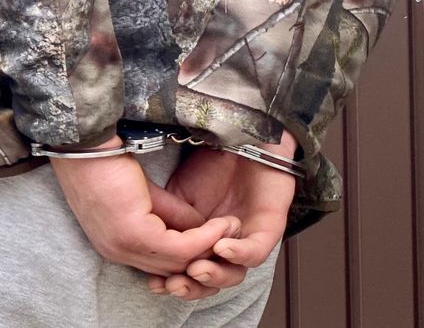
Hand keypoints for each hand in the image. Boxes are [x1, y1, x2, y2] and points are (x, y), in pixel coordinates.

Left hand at [51, 136, 242, 276]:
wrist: (83, 144)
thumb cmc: (104, 163)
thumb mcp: (146, 195)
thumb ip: (171, 215)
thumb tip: (202, 230)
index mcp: (116, 246)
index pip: (162, 265)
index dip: (193, 255)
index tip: (216, 238)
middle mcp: (118, 253)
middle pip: (175, 269)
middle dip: (208, 255)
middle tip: (232, 235)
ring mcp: (124, 246)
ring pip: (182, 261)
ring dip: (212, 246)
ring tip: (230, 228)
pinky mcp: (134, 233)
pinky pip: (182, 247)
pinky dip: (206, 238)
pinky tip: (220, 224)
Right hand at [148, 131, 297, 299]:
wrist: (239, 136)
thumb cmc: (209, 165)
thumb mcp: (177, 193)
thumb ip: (169, 219)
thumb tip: (158, 245)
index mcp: (203, 241)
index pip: (189, 272)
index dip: (172, 281)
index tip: (154, 283)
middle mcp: (226, 246)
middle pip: (211, 281)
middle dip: (192, 286)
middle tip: (174, 283)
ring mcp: (248, 239)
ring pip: (234, 273)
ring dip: (214, 274)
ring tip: (196, 268)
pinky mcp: (269, 229)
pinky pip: (256, 252)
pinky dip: (239, 253)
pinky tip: (222, 248)